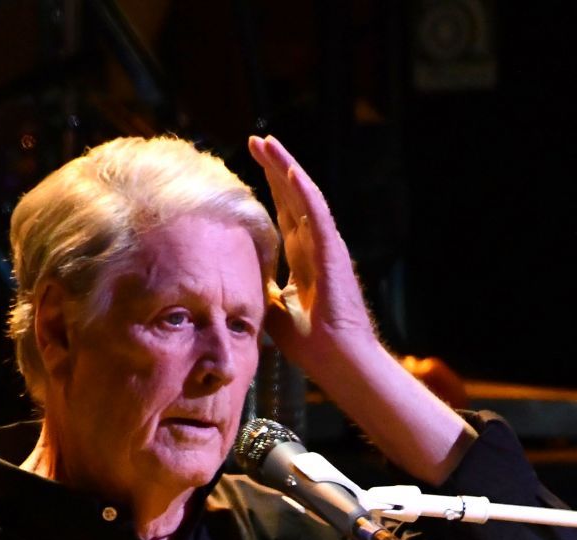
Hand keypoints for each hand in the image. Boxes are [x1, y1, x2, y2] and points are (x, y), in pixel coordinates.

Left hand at [247, 133, 473, 481]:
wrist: (339, 362)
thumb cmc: (313, 344)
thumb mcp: (274, 310)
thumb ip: (261, 287)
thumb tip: (237, 277)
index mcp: (304, 259)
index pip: (284, 214)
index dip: (268, 189)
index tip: (248, 164)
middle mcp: (317, 247)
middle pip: (292, 197)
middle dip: (273, 167)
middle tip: (256, 140)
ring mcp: (327, 248)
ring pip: (305, 197)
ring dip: (285, 168)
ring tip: (267, 143)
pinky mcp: (334, 254)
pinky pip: (319, 216)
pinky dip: (304, 192)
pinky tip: (289, 170)